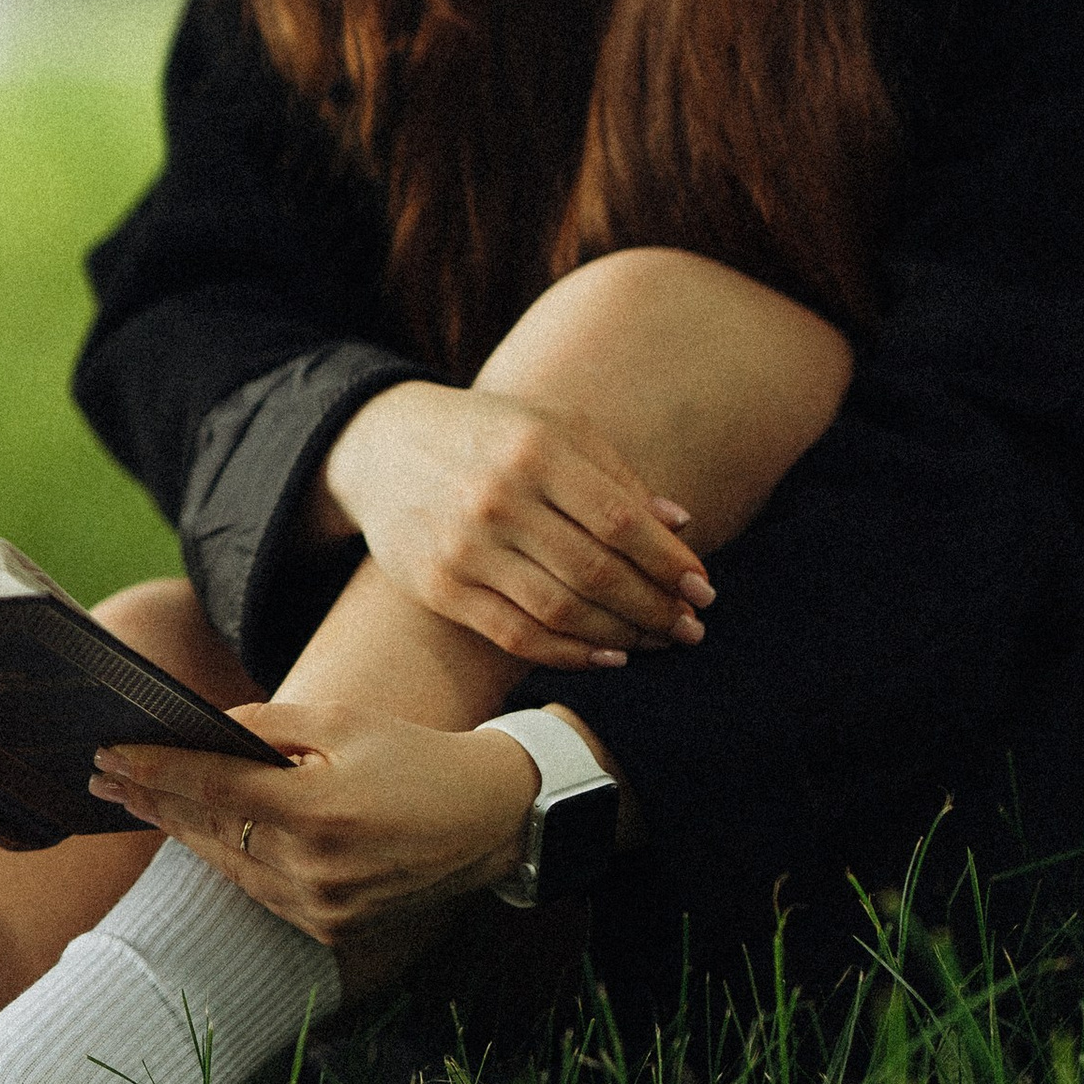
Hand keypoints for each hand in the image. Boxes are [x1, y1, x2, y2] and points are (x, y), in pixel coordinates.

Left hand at [87, 708, 543, 946]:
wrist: (489, 821)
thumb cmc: (414, 757)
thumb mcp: (344, 722)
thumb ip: (268, 726)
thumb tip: (204, 728)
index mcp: (319, 810)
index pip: (214, 785)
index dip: (156, 768)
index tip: (108, 753)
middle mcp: (316, 868)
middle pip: (210, 829)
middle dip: (153, 798)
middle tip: (104, 774)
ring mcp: (322, 907)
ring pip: (228, 864)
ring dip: (182, 830)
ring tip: (139, 799)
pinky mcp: (330, 931)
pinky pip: (260, 889)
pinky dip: (229, 858)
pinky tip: (199, 833)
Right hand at [322, 380, 711, 673]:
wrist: (380, 445)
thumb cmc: (489, 433)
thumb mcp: (553, 428)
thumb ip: (617, 476)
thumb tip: (680, 527)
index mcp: (536, 450)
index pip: (621, 522)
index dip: (669, 562)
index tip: (703, 587)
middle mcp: (498, 499)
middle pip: (596, 573)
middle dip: (655, 608)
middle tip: (690, 627)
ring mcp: (465, 548)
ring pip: (561, 612)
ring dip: (621, 636)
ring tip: (656, 641)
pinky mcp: (440, 587)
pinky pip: (517, 636)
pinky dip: (570, 655)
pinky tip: (607, 654)